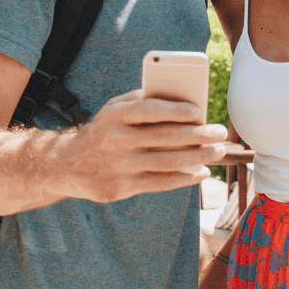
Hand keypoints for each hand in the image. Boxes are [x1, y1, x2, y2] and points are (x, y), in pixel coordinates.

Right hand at [60, 89, 227, 202]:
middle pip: (165, 138)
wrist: (68, 164)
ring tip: (217, 151)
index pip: (149, 110)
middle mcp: (117, 140)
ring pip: (167, 162)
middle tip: (220, 132)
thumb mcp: (115, 107)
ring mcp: (120, 166)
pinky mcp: (122, 188)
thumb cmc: (105, 128)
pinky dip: (184, 178)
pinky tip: (201, 172)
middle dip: (198, 135)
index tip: (199, 111)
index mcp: (115, 115)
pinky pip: (160, 183)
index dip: (175, 110)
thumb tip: (184, 100)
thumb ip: (144, 100)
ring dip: (197, 157)